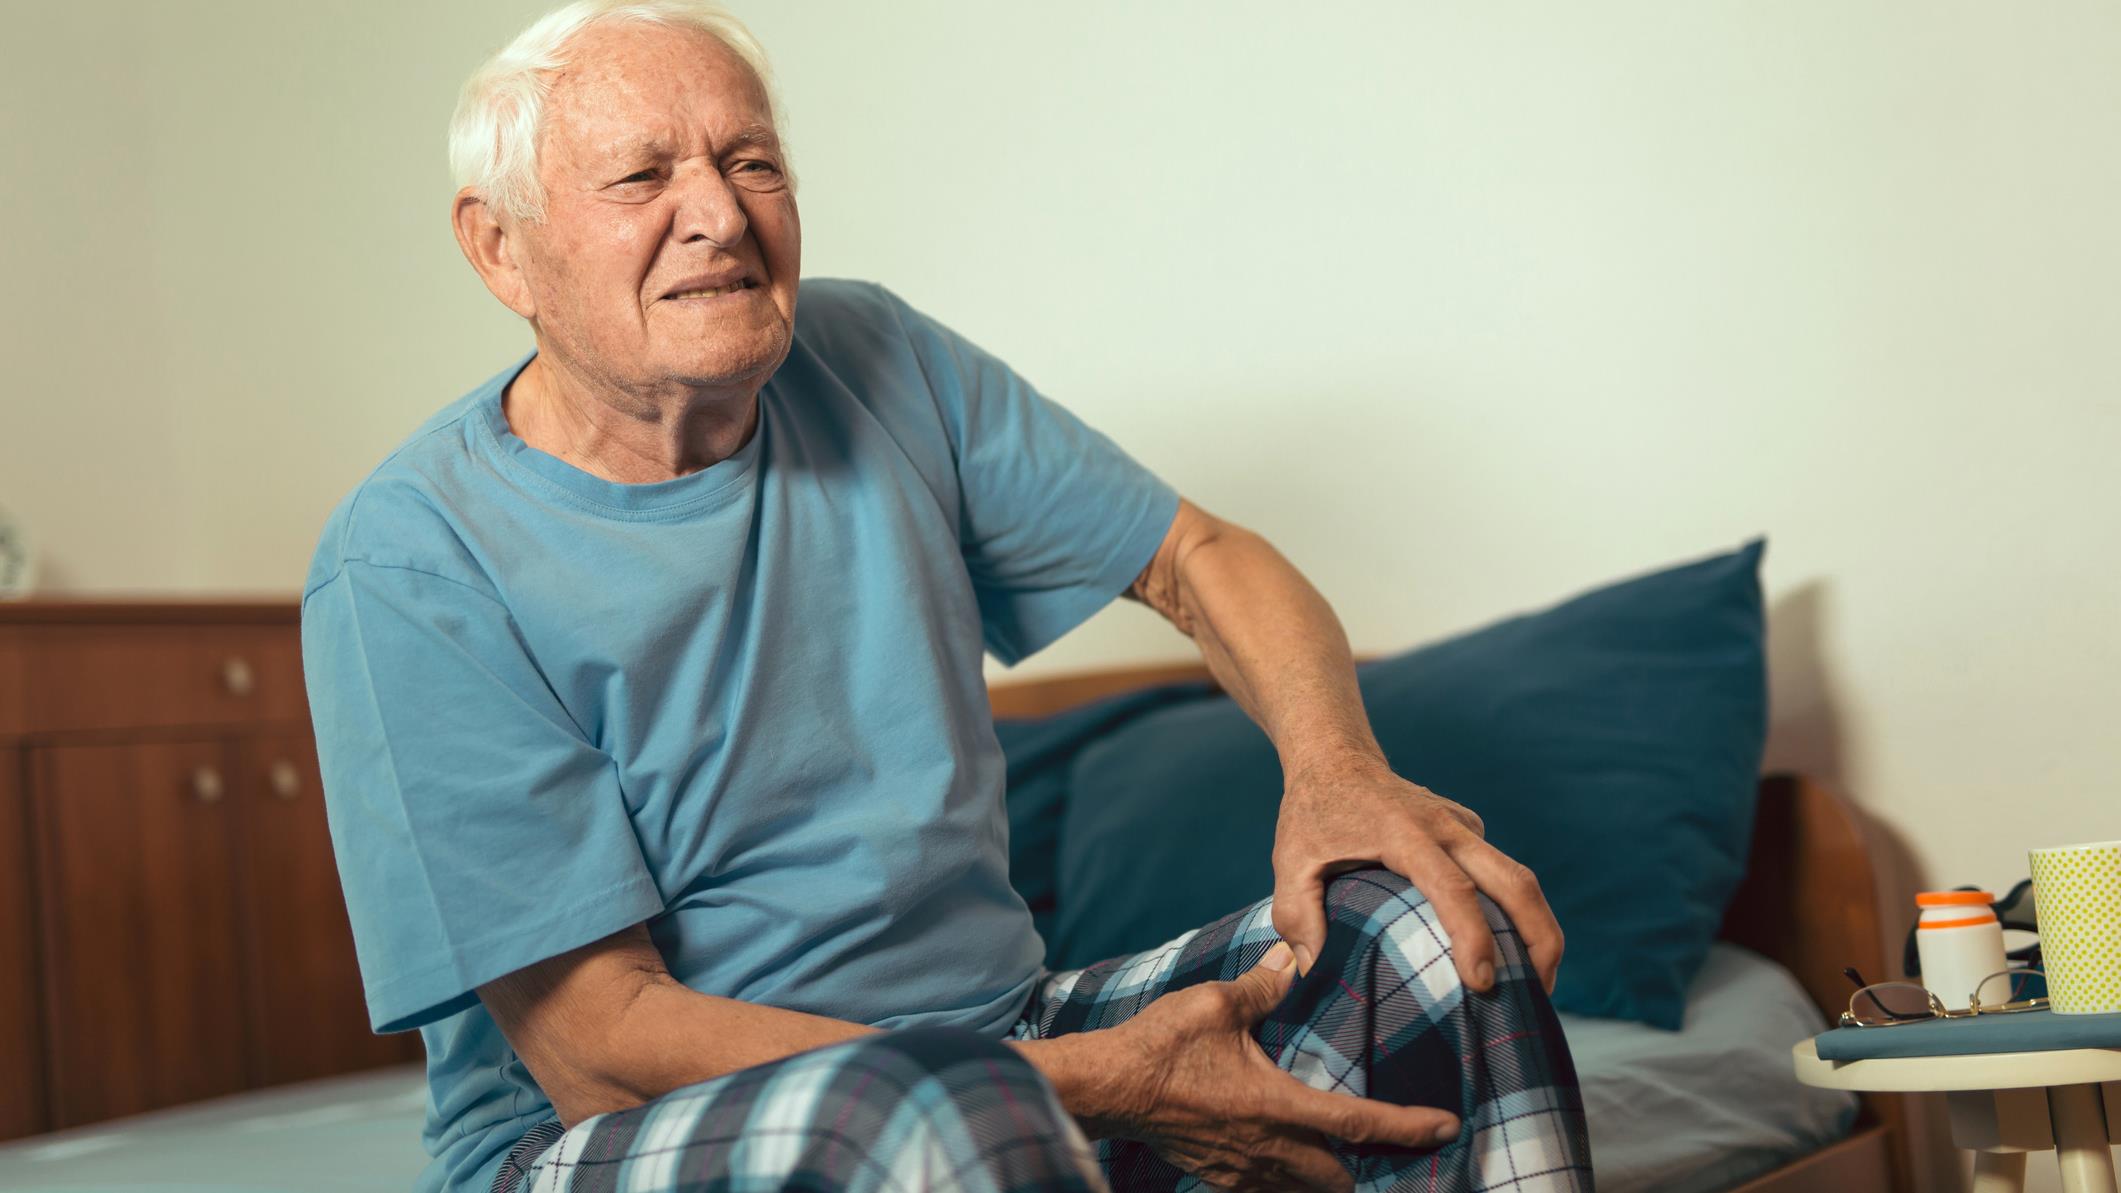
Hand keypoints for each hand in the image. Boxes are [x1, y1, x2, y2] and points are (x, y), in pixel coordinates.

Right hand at [1104, 941, 1458, 1191]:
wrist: (1105, 1089)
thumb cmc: (1160, 1045)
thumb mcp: (1215, 1003)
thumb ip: (1263, 986)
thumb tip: (1294, 958)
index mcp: (1276, 1106)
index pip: (1358, 1125)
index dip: (1408, 1128)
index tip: (1447, 1127)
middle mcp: (1267, 1149)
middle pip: (1341, 1179)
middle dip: (1372, 1170)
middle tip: (1396, 1148)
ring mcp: (1241, 1170)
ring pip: (1307, 1192)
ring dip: (1333, 1179)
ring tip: (1349, 1157)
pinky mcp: (1217, 1176)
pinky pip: (1268, 1190)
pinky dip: (1291, 1182)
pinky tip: (1288, 1158)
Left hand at [1272, 757, 1562, 993]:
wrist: (1336, 756)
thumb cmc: (1312, 812)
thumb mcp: (1290, 861)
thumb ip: (1296, 915)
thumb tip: (1314, 972)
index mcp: (1405, 833)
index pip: (1453, 889)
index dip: (1473, 937)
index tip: (1481, 983)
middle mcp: (1447, 826)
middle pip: (1515, 882)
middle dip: (1539, 939)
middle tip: (1537, 995)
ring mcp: (1463, 825)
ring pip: (1519, 877)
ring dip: (1537, 928)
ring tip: (1534, 984)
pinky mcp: (1468, 828)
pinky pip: (1500, 871)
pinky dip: (1511, 911)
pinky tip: (1501, 949)